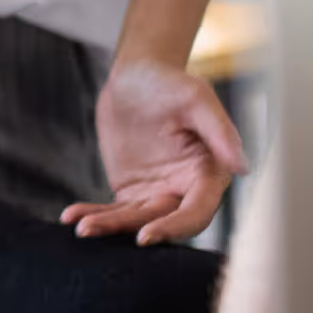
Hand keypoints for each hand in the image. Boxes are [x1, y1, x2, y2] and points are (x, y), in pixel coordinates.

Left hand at [64, 53, 241, 244]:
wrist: (136, 76)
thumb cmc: (171, 82)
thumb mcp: (195, 98)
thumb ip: (220, 130)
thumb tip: (242, 168)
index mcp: (209, 174)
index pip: (197, 212)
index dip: (174, 228)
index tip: (145, 236)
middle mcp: (186, 189)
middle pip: (161, 221)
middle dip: (128, 229)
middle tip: (92, 230)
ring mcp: (157, 193)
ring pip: (134, 220)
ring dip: (106, 226)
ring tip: (78, 227)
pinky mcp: (132, 192)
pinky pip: (114, 210)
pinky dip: (94, 214)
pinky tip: (70, 217)